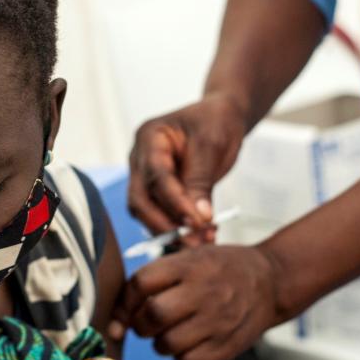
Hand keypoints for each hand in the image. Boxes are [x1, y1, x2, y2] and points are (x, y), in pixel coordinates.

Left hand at [109, 243, 285, 359]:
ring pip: (167, 343)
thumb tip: (117, 322)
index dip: (125, 302)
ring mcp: (217, 320)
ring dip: (160, 343)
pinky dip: (181, 358)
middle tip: (147, 325)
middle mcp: (204, 291)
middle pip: (153, 315)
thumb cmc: (220, 269)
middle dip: (141, 325)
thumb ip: (156, 280)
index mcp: (190, 265)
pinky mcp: (228, 345)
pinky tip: (188, 346)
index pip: (142, 283)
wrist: (271, 281)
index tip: (125, 313)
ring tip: (170, 334)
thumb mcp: (191, 258)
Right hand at [127, 92, 247, 240]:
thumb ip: (201, 181)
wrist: (220, 117)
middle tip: (195, 242)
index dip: (175, 203)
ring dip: (171, 231)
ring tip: (202, 241)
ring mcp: (145, 175)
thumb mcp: (212, 146)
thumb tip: (198, 219)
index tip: (197, 223)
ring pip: (146, 212)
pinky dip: (177, 227)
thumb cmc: (215, 122)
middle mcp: (140, 158)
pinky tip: (200, 236)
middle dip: (165, 225)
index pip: (156, 176)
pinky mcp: (156, 190)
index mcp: (149, 137)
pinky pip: (159, 214)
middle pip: (140, 200)